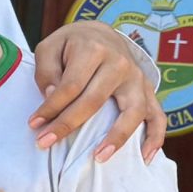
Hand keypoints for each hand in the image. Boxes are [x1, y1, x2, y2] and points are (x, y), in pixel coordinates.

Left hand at [31, 21, 165, 160]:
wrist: (101, 34)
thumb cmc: (71, 45)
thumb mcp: (50, 47)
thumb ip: (47, 71)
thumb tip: (52, 97)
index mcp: (94, 50)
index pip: (71, 85)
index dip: (50, 107)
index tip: (34, 124)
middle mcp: (120, 64)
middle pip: (95, 100)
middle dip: (68, 125)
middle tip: (45, 143)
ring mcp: (138, 78)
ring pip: (133, 111)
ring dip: (117, 137)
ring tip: (99, 158)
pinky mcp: (148, 91)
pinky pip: (158, 116)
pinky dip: (155, 137)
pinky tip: (145, 157)